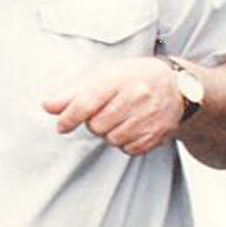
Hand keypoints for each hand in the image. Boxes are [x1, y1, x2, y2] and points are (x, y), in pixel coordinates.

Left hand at [44, 56, 184, 157]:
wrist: (178, 87)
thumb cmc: (133, 78)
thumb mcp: (104, 77)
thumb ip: (73, 93)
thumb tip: (47, 106)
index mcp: (118, 79)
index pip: (87, 102)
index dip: (69, 117)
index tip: (61, 126)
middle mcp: (136, 97)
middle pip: (97, 125)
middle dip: (93, 123)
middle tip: (101, 113)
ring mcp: (149, 117)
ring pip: (112, 139)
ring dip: (108, 134)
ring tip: (116, 119)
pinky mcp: (158, 134)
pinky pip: (129, 149)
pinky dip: (124, 143)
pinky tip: (129, 128)